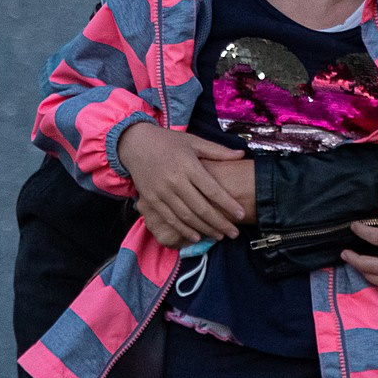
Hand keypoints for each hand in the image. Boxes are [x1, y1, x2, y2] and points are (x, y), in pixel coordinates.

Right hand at [115, 123, 246, 248]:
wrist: (135, 144)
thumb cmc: (168, 141)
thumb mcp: (193, 141)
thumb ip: (217, 151)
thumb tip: (241, 154)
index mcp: (188, 165)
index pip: (212, 189)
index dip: (227, 204)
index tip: (241, 214)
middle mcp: (175, 180)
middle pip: (201, 207)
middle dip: (219, 222)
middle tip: (234, 232)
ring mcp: (162, 192)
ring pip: (186, 216)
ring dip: (204, 229)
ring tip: (220, 236)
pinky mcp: (151, 200)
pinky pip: (170, 219)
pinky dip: (184, 229)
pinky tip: (196, 236)